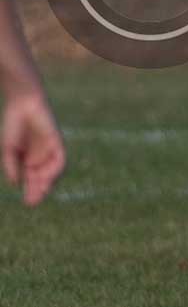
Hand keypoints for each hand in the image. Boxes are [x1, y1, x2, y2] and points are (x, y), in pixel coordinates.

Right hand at [3, 89, 65, 205]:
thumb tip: (16, 184)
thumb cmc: (13, 124)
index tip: (28, 203)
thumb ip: (11, 166)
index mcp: (28, 160)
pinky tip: (46, 177)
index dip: (31, 192)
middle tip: (33, 203)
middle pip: (43, 179)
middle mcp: (41, 157)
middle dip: (39, 191)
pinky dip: (54, 170)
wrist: (22, 103)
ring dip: (47, 183)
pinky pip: (60, 160)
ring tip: (40, 192)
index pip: (32, 181)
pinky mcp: (57, 142)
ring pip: (52, 172)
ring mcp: (50, 150)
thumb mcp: (9, 149)